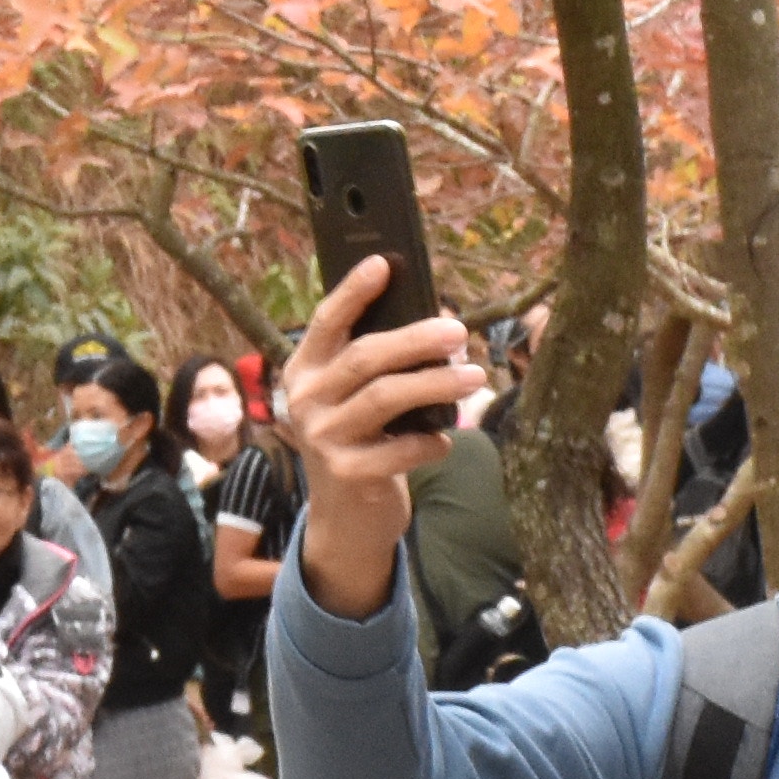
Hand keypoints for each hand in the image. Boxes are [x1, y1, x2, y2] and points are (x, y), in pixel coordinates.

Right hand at [278, 257, 483, 622]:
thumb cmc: (362, 438)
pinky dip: (431, 442)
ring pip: (387, 397)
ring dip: (437, 384)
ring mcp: (323, 436)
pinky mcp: (347, 472)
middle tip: (459, 331)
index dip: (354, 291)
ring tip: (474, 376)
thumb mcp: (354, 395)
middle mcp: (306, 399)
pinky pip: (401, 448)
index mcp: (304, 368)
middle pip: (365, 356)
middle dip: (417, 339)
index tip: (384, 263)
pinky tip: (447, 440)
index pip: (327, 320)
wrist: (345, 515)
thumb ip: (376, 361)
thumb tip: (435, 322)